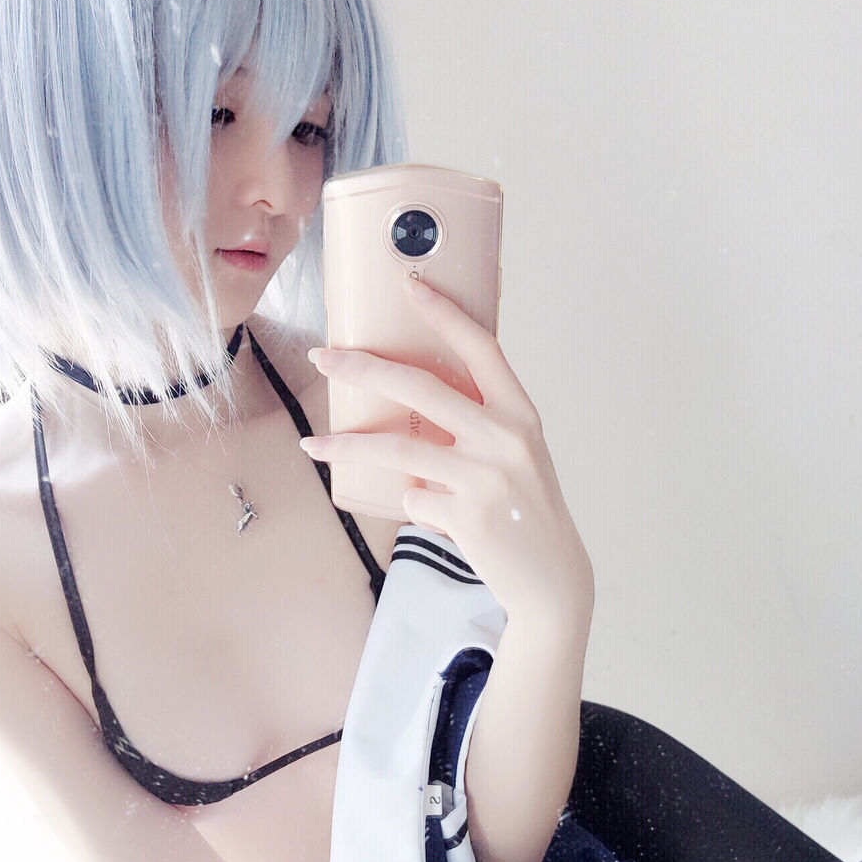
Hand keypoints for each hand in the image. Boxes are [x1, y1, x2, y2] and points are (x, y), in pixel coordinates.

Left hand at [301, 280, 593, 626]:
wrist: (549, 576)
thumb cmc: (525, 509)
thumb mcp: (516, 455)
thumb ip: (476, 425)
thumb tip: (408, 405)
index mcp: (520, 414)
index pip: (481, 348)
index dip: (444, 313)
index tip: (410, 285)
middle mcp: (506, 439)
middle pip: (421, 388)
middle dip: (363, 367)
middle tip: (323, 358)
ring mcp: (486, 478)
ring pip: (398, 447)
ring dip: (347, 443)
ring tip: (312, 444)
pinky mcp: (466, 516)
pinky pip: (413, 498)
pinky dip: (410, 502)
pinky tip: (427, 510)